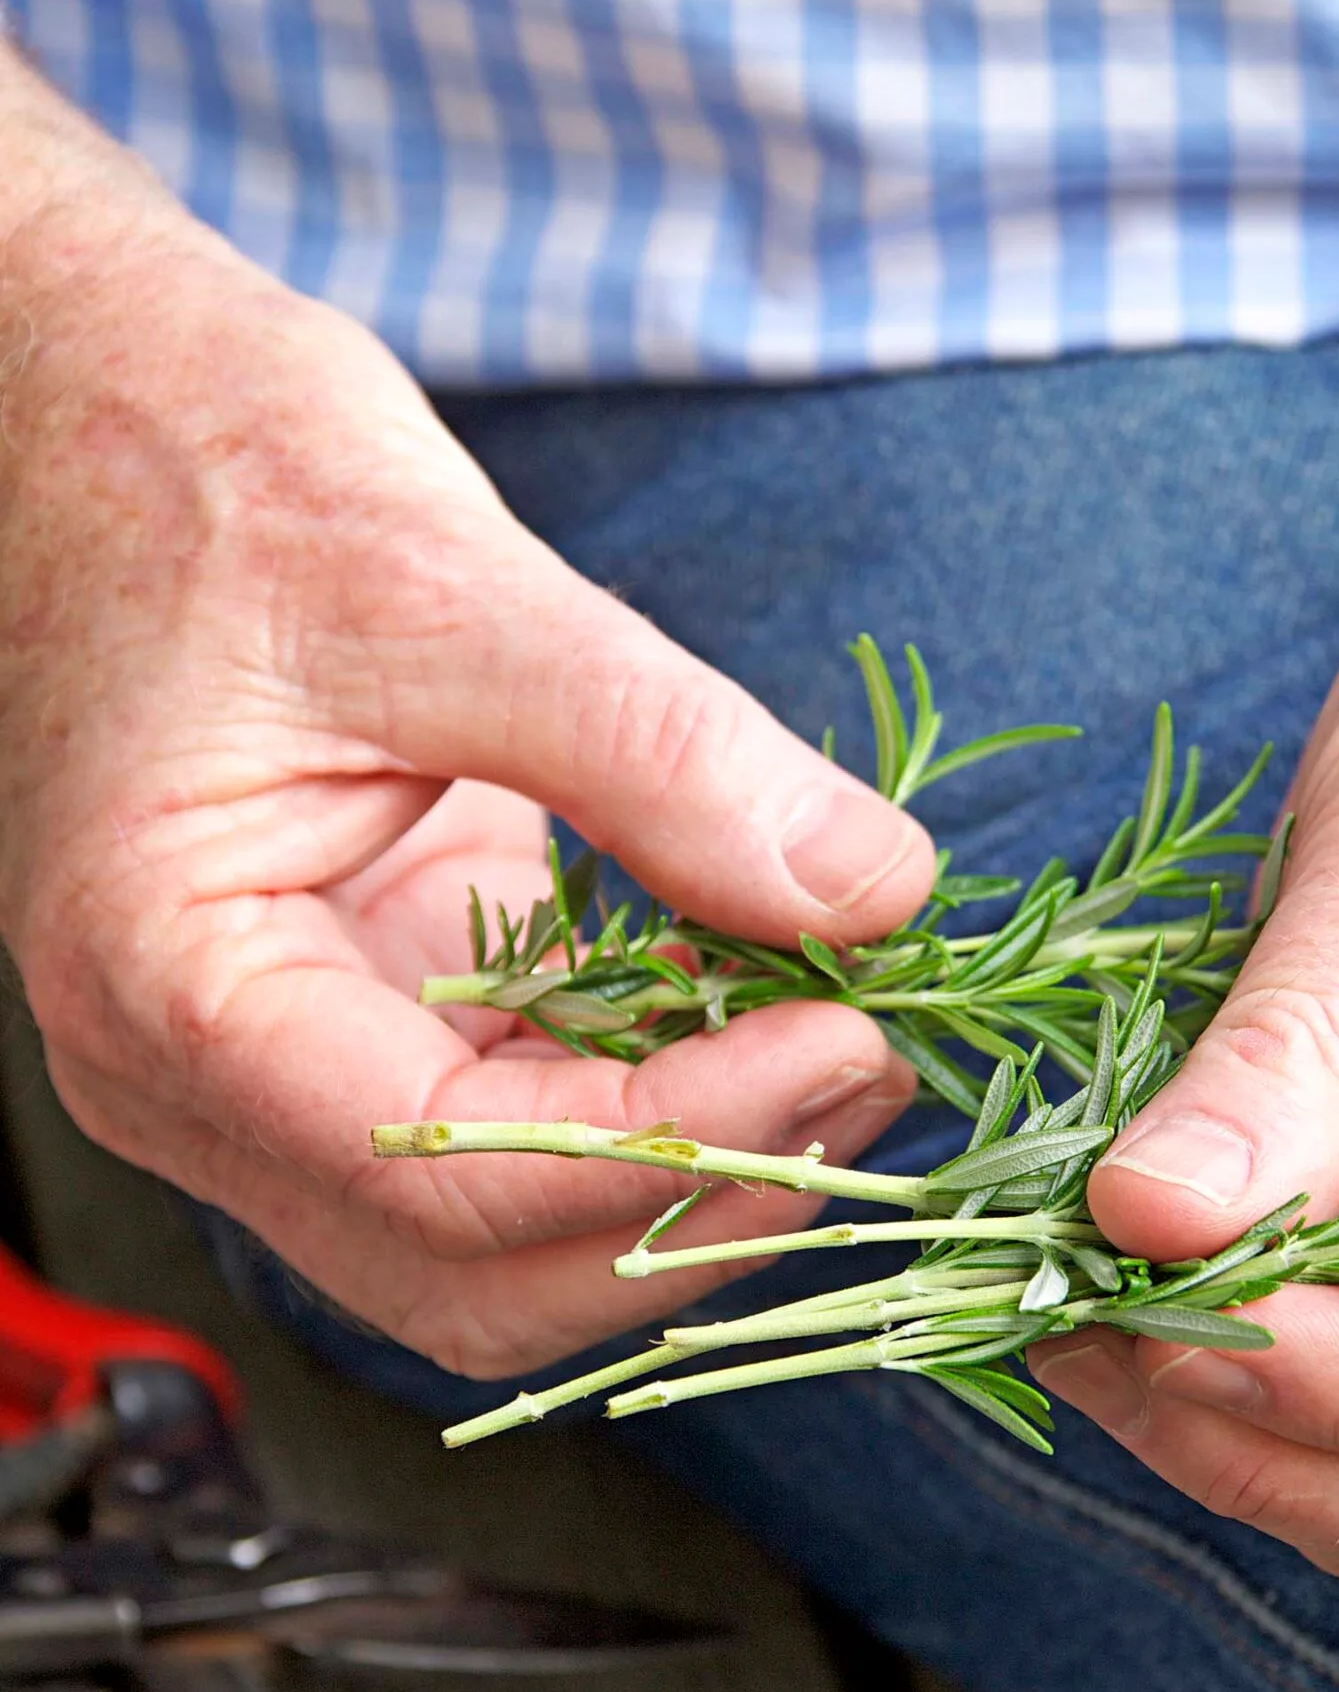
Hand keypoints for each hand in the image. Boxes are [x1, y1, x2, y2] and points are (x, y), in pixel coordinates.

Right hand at [0, 49, 930, 1376]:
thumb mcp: (446, 584)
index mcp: (169, 988)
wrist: (113, 420)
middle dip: (693, 1201)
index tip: (846, 1037)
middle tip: (868, 1065)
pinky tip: (765, 1008)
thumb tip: (872, 888)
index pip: (445, 1171)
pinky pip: (521, 1130)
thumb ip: (665, 754)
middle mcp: (196, 1080)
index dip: (673, 1142)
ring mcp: (272, 1069)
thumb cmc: (212, 473)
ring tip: (843, 1043)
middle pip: (474, 1271)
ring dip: (689, 1177)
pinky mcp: (358, 1018)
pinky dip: (655, 1104)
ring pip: (505, 1241)